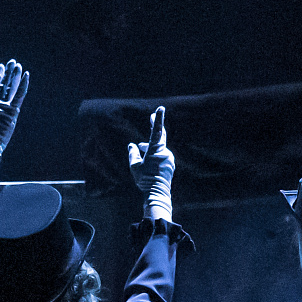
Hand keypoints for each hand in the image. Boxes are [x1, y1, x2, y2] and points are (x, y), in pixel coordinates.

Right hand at [0, 60, 29, 156]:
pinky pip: (19, 94)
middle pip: (3, 84)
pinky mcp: (12, 111)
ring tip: (17, 64)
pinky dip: (23, 84)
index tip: (0, 67)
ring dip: (14, 75)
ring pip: (10, 86)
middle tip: (11, 62)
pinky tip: (26, 74)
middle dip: (7, 72)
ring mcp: (4, 106)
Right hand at [127, 106, 172, 221]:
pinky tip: (148, 160)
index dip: (158, 119)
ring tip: (141, 147)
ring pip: (159, 149)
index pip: (157, 131)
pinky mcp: (170, 165)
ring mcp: (169, 158)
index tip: (160, 108)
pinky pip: (162, 156)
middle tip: (151, 116)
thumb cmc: (144, 180)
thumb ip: (133, 154)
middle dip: (155, 126)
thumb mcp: (135, 166)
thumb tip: (131, 145)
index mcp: (156, 150)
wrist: (157, 193)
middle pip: (160, 136)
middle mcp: (164, 152)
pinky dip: (154, 155)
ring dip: (150, 147)